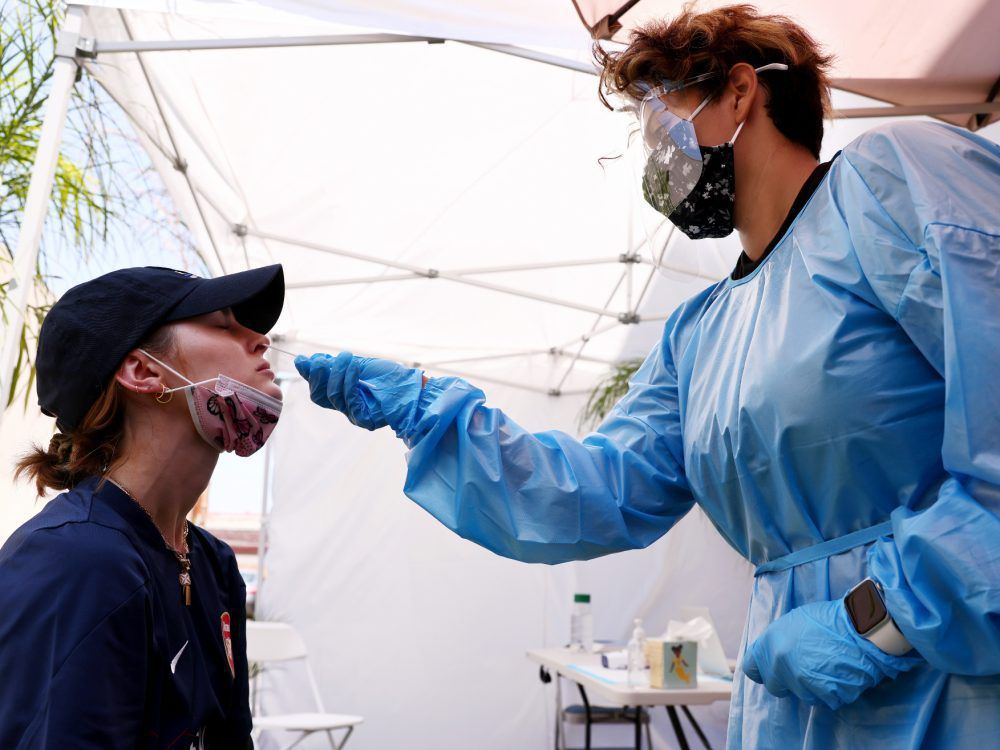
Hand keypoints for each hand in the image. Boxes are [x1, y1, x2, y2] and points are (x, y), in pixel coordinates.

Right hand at [294, 352, 423, 432]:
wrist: (413, 387)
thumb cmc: (389, 376)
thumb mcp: (358, 365)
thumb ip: (334, 365)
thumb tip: (305, 360)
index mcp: (343, 394)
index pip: (318, 388)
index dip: (309, 375)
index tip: (303, 360)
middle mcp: (345, 407)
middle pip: (319, 396)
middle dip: (317, 376)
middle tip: (321, 360)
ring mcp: (354, 415)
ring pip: (333, 397)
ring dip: (336, 374)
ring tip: (346, 357)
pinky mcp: (364, 419)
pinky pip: (350, 401)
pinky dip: (349, 381)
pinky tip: (355, 368)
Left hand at [741, 599, 920, 709]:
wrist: (860, 626)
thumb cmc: (827, 618)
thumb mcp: (792, 622)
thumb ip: (778, 642)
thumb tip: (775, 653)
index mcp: (768, 644)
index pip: (751, 669)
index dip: (762, 670)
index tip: (772, 669)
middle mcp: (779, 665)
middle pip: (775, 687)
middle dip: (787, 681)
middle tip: (805, 669)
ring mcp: (800, 682)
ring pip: (801, 694)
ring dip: (812, 687)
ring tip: (827, 668)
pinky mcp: (823, 695)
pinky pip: (826, 700)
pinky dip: (833, 692)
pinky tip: (841, 675)